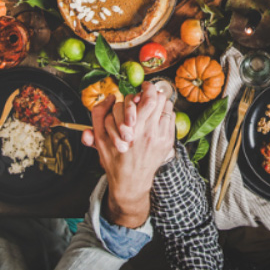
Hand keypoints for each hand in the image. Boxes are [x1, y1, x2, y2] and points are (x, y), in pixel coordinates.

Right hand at [83, 82, 174, 227]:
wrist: (130, 182)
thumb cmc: (114, 160)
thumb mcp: (100, 139)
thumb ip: (99, 115)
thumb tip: (111, 98)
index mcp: (133, 129)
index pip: (150, 98)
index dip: (147, 88)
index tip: (142, 87)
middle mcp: (150, 132)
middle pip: (161, 99)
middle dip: (153, 94)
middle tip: (146, 96)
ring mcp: (162, 137)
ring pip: (167, 107)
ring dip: (159, 104)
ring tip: (151, 108)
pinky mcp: (168, 142)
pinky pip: (171, 118)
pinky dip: (164, 114)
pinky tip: (156, 119)